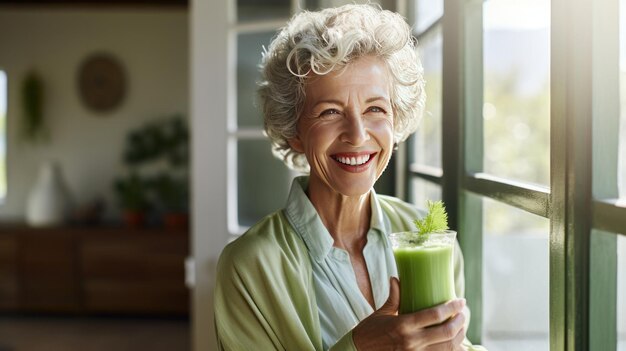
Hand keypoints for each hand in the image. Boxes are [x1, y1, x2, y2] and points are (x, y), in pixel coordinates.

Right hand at [352, 278, 466, 350]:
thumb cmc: (369, 332)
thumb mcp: (381, 313)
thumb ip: (393, 297)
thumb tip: (397, 278)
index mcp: (403, 324)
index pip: (435, 315)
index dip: (452, 307)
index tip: (461, 301)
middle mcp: (411, 341)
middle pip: (446, 332)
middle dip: (460, 322)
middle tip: (463, 313)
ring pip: (447, 348)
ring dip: (459, 337)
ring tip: (461, 327)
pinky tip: (455, 344)